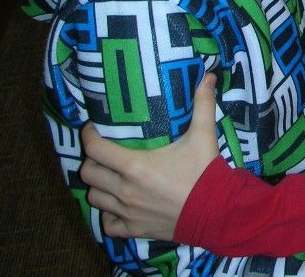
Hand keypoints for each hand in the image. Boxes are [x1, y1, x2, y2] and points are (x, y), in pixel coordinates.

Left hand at [79, 72, 219, 240]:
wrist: (217, 213)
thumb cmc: (205, 173)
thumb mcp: (204, 135)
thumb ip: (202, 104)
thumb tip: (208, 76)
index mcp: (135, 165)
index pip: (95, 148)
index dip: (89, 135)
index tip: (93, 127)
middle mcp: (125, 190)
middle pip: (88, 173)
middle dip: (92, 160)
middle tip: (103, 151)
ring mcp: (127, 212)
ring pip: (95, 198)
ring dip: (99, 185)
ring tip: (109, 176)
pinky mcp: (135, 229)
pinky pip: (108, 225)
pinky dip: (108, 215)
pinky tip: (117, 205)